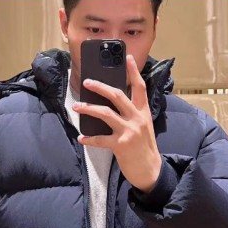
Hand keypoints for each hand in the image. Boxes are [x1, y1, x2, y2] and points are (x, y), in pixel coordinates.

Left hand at [72, 54, 161, 192]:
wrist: (150, 170)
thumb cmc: (143, 148)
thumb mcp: (143, 127)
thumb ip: (132, 115)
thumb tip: (111, 106)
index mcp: (143, 113)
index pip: (140, 87)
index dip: (133, 71)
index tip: (127, 57)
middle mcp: (136, 119)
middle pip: (117, 95)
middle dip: (100, 87)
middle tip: (87, 82)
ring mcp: (129, 131)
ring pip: (105, 113)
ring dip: (88, 108)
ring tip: (77, 106)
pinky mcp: (120, 145)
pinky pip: (100, 139)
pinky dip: (89, 138)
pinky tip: (81, 138)